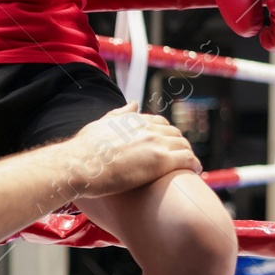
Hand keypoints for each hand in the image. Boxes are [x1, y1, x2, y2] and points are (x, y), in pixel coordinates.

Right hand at [62, 104, 200, 198]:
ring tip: (190, 165)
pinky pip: (187, 159)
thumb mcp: (100, 125)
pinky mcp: (161, 161)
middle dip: (179, 144)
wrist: (79, 165)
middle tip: (180, 157)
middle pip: (174, 133)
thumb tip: (133, 103)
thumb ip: (118, 114)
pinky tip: (195, 170)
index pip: (159, 123)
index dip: (165, 134)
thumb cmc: (83, 150)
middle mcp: (147, 128)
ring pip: (183, 145)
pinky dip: (194, 163)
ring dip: (188, 154)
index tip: (166, 144)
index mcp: (133, 120)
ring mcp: (156, 143)